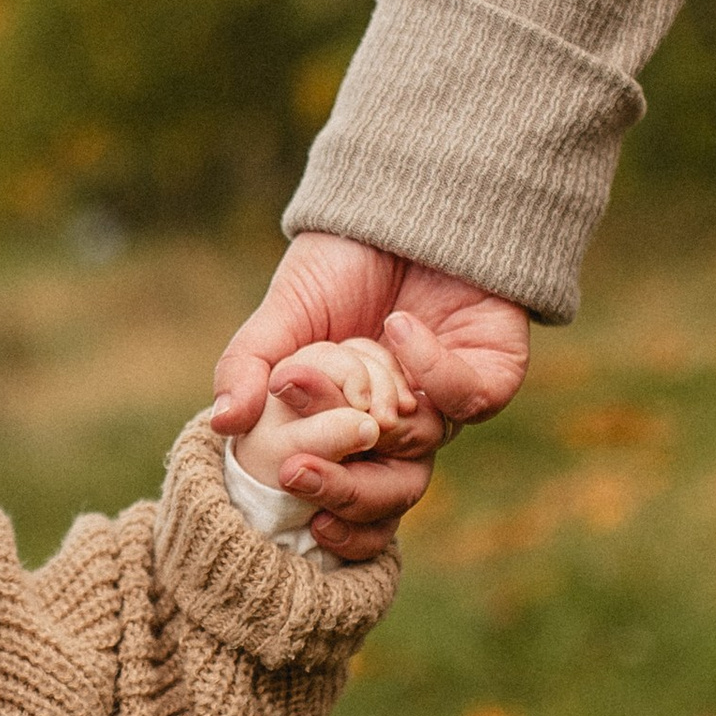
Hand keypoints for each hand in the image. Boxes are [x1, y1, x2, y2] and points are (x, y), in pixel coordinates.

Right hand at [212, 231, 531, 563]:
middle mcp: (401, 428)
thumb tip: (222, 425)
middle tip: (299, 471)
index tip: (287, 491)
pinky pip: (466, 400)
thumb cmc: (340, 266)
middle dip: (344, 492)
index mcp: (350, 427)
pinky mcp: (492, 376)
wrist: (401, 204)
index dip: (326, 511)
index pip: (346, 500)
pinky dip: (428, 370)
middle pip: (387, 495)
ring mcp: (448, 406)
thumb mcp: (281, 317)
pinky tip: (398, 327)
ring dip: (375, 406)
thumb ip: (249, 368)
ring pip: (418, 446)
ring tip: (350, 354)